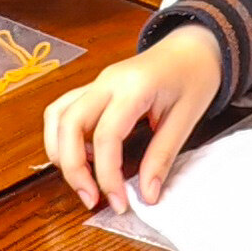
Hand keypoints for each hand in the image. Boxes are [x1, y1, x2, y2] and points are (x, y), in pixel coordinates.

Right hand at [43, 24, 226, 209]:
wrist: (193, 47)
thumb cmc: (194, 76)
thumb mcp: (187, 118)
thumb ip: (162, 157)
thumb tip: (146, 196)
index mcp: (134, 86)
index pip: (107, 135)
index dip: (108, 176)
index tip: (120, 204)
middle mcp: (107, 81)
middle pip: (69, 123)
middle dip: (72, 168)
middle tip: (90, 199)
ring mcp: (97, 82)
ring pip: (57, 116)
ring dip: (60, 152)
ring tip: (82, 181)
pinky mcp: (94, 88)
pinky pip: (64, 111)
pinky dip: (63, 137)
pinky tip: (85, 156)